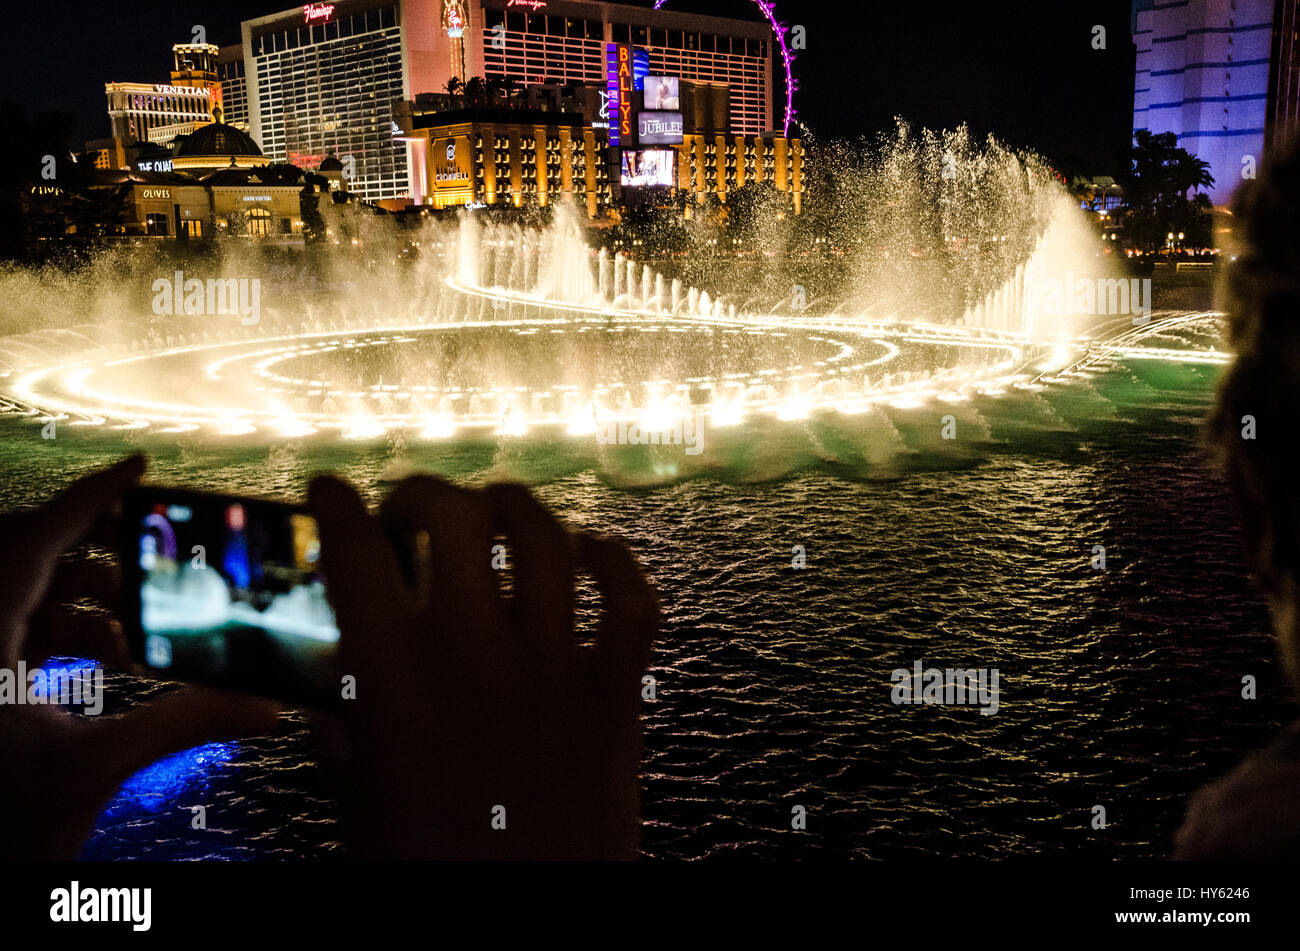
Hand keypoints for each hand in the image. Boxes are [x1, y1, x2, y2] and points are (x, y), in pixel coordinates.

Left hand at [0, 456, 279, 858]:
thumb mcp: (95, 765)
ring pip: (19, 595)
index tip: (139, 466)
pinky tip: (104, 660)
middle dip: (95, 548)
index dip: (93, 495)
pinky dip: (58, 634)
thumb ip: (183, 723)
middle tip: (152, 546)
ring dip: (81, 599)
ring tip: (135, 625)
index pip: (39, 537)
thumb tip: (265, 707)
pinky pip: (10, 632)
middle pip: (27, 557)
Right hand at [308, 474, 657, 858]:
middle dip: (427, 496)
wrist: (522, 922)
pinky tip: (594, 552)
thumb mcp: (358, 797)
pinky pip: (632, 603)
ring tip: (497, 511)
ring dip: (519, 510)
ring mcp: (552, 665)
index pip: (352, 551)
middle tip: (416, 511)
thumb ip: (340, 730)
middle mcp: (472, 649)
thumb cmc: (429, 864)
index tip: (332, 491)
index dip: (336, 505)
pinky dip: (618, 564)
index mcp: (392, 673)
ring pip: (546, 539)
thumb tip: (331, 687)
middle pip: (455, 517)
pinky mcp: (613, 693)